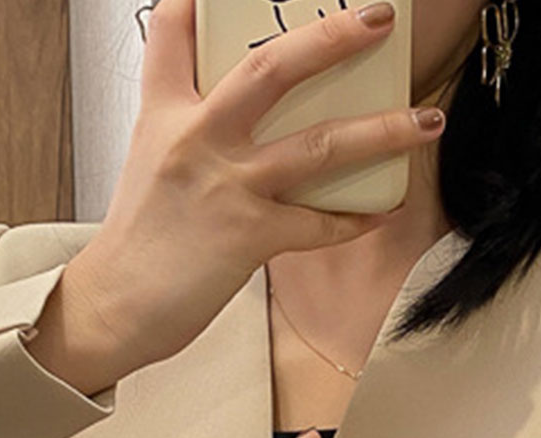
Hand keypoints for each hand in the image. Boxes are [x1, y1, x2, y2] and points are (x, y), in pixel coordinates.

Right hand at [70, 0, 445, 372]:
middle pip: (270, 69)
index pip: (176, 29)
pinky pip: (319, 224)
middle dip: (331, 38)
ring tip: (425, 120)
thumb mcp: (151, 161)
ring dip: (381, 131)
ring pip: (318, 145)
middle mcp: (197, 138)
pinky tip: (386, 208)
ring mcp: (227, 186)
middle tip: (378, 19)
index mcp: (166, 113)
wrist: (115, 304)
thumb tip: (234, 112)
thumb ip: (191, 125)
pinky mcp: (248, 237)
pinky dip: (357, 217)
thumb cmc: (140, 241)